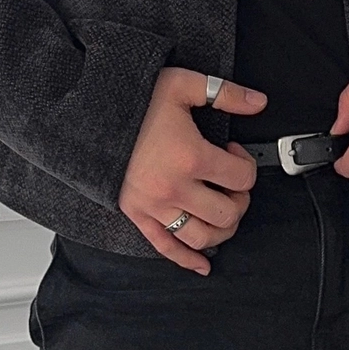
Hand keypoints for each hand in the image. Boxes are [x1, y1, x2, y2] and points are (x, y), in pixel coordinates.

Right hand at [119, 68, 265, 274]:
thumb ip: (225, 93)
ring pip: (202, 237)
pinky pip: (166, 247)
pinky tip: (203, 265)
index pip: (242, 178)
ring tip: (222, 211)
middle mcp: (174, 188)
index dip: (246, 164)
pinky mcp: (137, 214)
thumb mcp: (182, 84)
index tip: (233, 153)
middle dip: (239, 199)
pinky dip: (187, 260)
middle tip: (231, 184)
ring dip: (222, 230)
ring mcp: (154, 206)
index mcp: (190, 157)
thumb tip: (258, 102)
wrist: (89, 114)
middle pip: (228, 213)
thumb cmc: (133, 100)